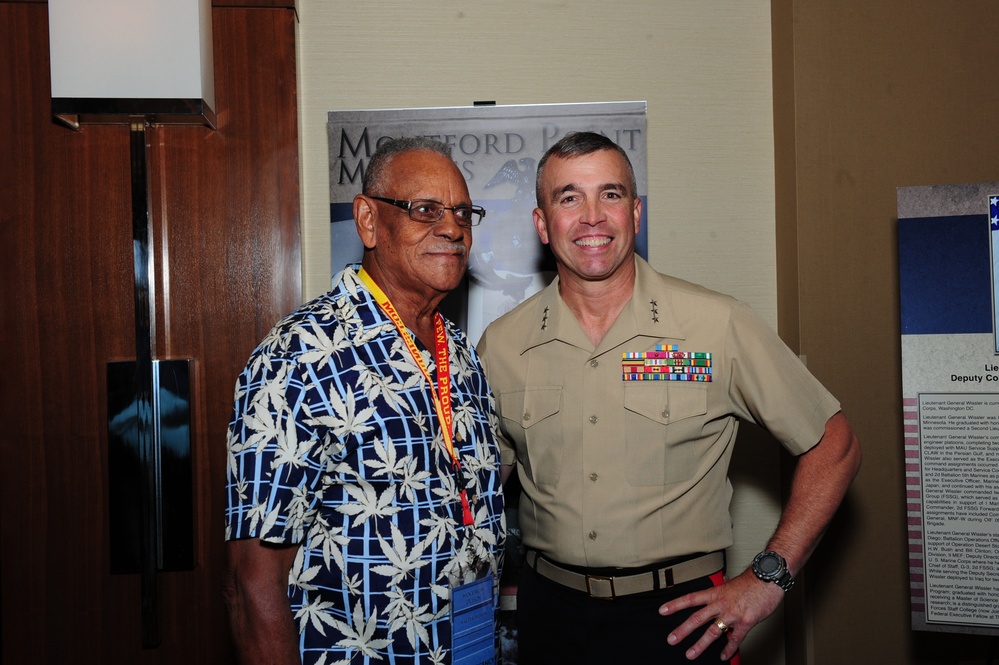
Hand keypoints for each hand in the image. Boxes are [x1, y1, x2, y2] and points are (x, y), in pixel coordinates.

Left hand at [658, 570, 784, 660]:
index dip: (675, 605)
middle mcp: (721, 604)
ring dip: (699, 645)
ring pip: (711, 632)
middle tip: (671, 639)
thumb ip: (721, 594)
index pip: (690, 599)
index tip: (662, 610)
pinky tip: (723, 656)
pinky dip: (728, 649)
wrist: (768, 578)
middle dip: (682, 630)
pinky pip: (734, 639)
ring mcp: (732, 614)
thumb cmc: (751, 581)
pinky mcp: (745, 622)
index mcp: (716, 593)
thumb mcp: (730, 585)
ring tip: (690, 654)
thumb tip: (715, 596)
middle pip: (697, 618)